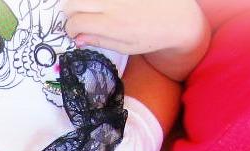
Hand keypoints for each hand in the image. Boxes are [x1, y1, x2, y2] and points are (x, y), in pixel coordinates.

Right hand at [62, 0, 207, 79]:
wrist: (178, 17)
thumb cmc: (152, 36)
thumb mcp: (126, 47)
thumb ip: (100, 41)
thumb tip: (77, 38)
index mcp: (112, 24)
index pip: (74, 22)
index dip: (71, 29)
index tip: (76, 33)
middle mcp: (112, 4)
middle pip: (72, 3)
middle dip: (71, 13)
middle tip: (81, 19)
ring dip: (82, 3)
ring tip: (93, 10)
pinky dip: (98, 0)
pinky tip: (106, 6)